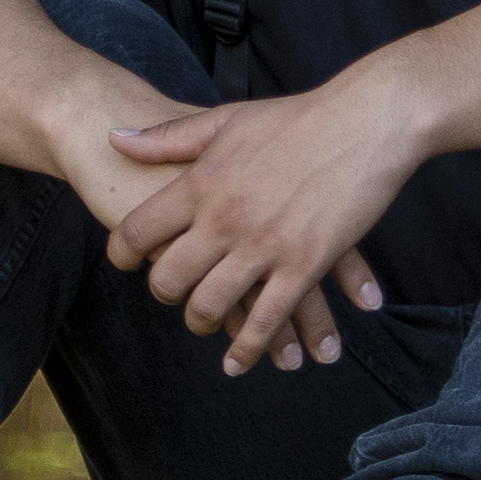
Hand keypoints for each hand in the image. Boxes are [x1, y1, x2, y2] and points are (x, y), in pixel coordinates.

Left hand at [100, 81, 408, 375]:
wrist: (365, 122)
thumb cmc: (296, 118)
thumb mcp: (226, 120)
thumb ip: (169, 138)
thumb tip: (116, 138)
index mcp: (201, 183)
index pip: (138, 231)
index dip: (122, 253)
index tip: (126, 262)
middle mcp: (225, 219)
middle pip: (169, 279)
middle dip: (164, 293)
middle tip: (171, 293)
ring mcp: (264, 246)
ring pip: (211, 306)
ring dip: (202, 322)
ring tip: (205, 322)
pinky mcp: (304, 265)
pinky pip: (266, 320)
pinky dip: (248, 348)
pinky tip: (239, 361)